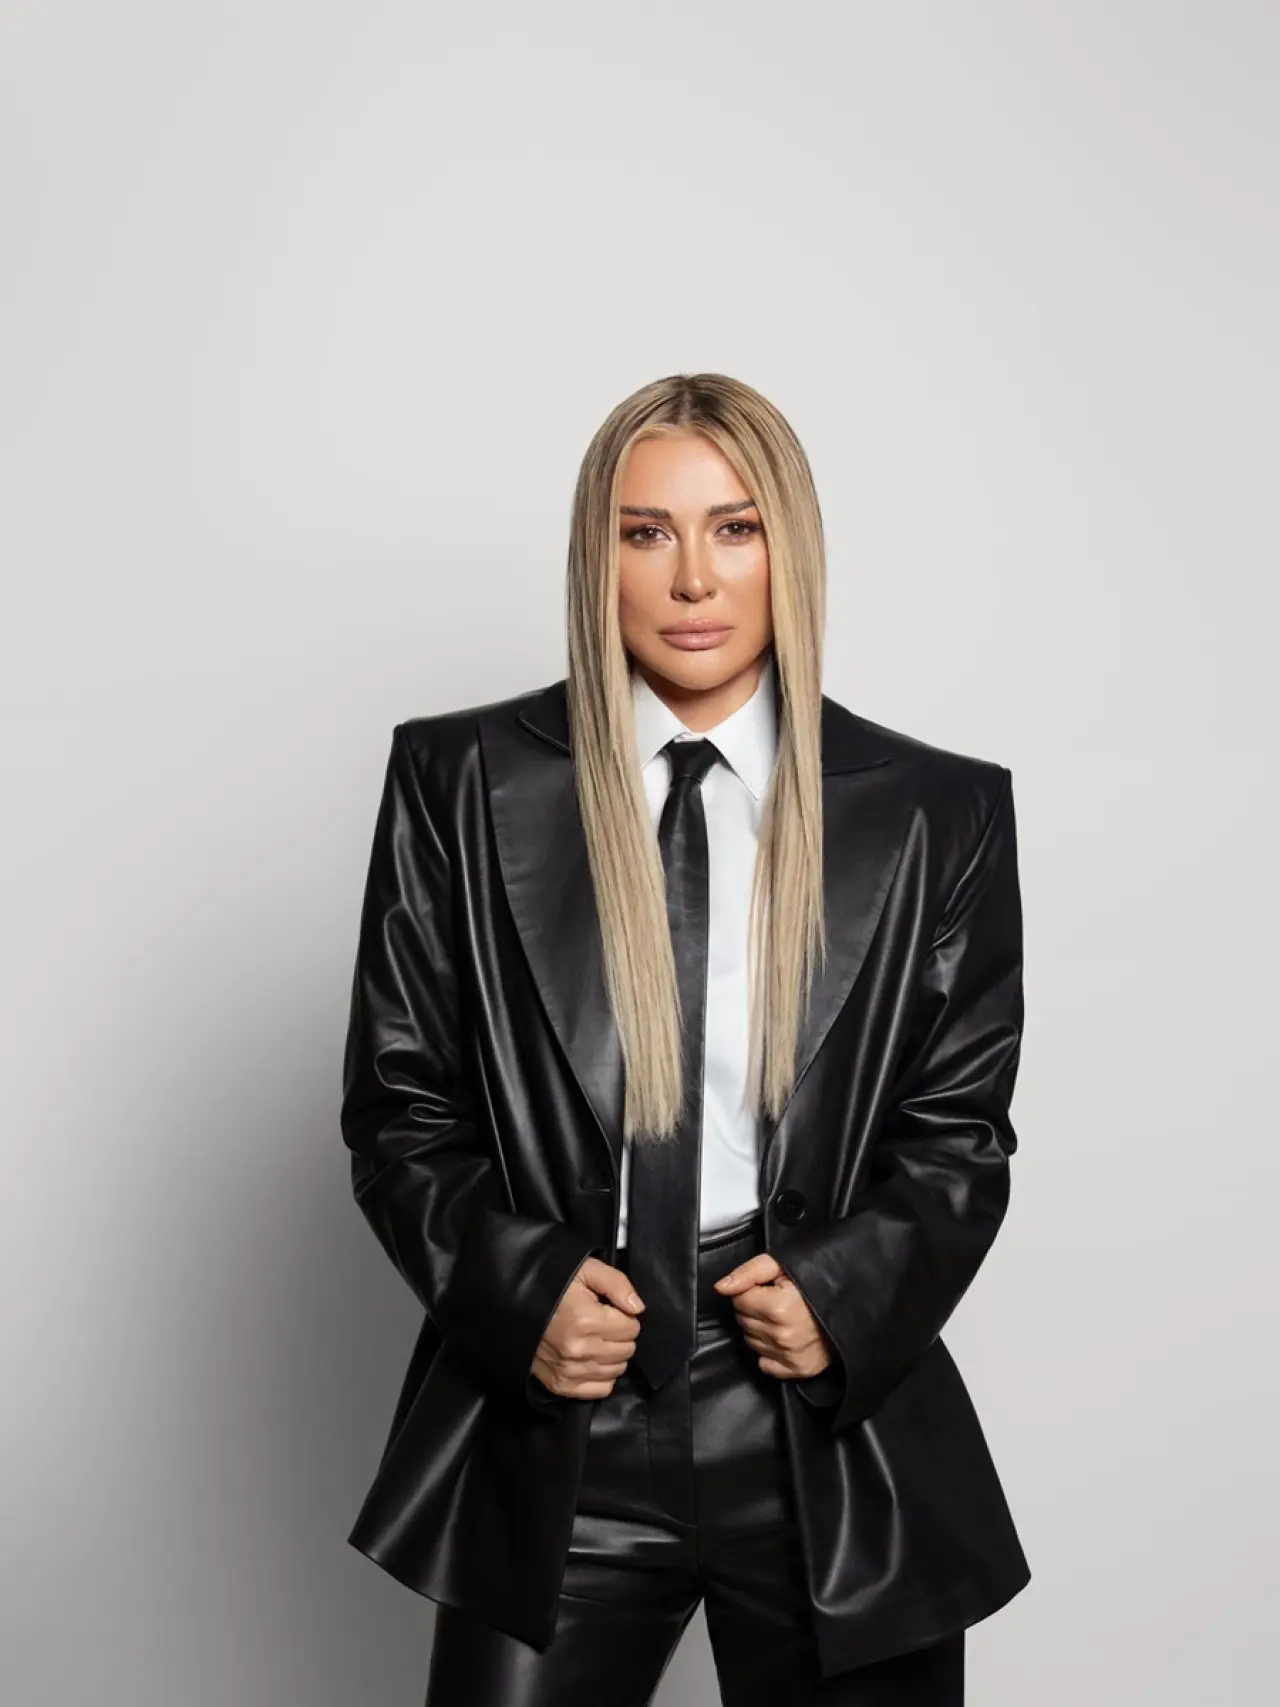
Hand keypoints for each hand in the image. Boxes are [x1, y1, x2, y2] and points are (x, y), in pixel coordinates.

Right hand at [529, 1256, 644, 1399]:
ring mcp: (569, 1371)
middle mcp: (579, 1350)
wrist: (515, 1304)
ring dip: (613, 1355)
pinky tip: (592, 1359)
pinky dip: (602, 1376)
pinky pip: (600, 1390)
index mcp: (586, 1319)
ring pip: (616, 1370)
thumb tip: (638, 1308)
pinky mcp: (560, 1385)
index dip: (626, 1316)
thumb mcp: (586, 1270)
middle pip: (626, 1350)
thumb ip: (617, 1284)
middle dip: (621, 1335)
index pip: (632, 1328)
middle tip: (604, 1323)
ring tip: (597, 1339)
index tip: (611, 1310)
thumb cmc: (553, 1284)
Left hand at [713, 1251, 834, 1380]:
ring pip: (750, 1341)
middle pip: (743, 1321)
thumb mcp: (783, 1266)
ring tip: (780, 1317)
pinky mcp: (796, 1370)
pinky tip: (782, 1337)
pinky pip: (764, 1363)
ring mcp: (789, 1356)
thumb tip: (721, 1287)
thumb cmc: (818, 1283)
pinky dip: (769, 1351)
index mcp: (777, 1308)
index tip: (767, 1288)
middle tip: (774, 1301)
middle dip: (753, 1309)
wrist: (851, 1308)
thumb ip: (749, 1273)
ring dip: (759, 1329)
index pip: (738, 1300)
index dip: (750, 1290)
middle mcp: (781, 1336)